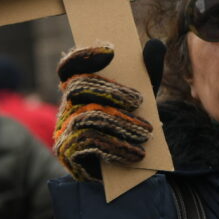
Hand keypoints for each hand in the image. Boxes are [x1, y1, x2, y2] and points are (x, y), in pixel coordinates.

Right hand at [52, 40, 164, 180]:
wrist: (126, 174)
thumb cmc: (130, 127)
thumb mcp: (143, 98)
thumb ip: (148, 72)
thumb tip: (156, 44)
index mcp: (78, 89)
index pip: (69, 66)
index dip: (84, 55)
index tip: (111, 50)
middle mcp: (65, 106)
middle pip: (80, 87)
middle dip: (112, 92)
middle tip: (139, 101)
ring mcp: (63, 128)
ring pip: (89, 116)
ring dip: (121, 124)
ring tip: (146, 133)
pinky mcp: (67, 152)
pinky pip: (90, 143)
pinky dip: (118, 147)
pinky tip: (137, 153)